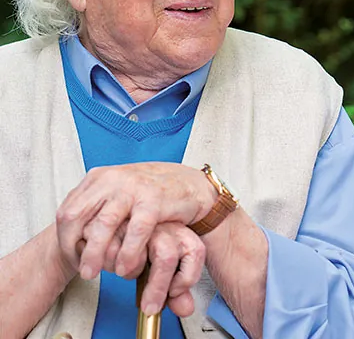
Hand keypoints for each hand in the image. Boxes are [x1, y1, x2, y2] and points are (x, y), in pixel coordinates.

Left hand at [56, 162, 215, 280]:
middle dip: (75, 249)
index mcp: (100, 177)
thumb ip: (96, 205)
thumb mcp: (118, 191)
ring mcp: (133, 187)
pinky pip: (135, 231)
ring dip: (96, 254)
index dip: (64, 239)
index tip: (72, 258)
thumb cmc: (152, 192)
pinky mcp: (154, 199)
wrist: (191, 184)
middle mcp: (113, 179)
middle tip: (82, 271)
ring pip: (104, 225)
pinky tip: (125, 268)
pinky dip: (128, 253)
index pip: (68, 211)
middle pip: (78, 217)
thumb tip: (69, 231)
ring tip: (97, 274)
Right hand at [97, 221, 204, 315]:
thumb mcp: (164, 269)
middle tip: (148, 306)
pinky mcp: (116, 222)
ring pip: (139, 255)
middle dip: (157, 287)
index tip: (173, 292)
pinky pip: (112, 251)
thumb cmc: (143, 249)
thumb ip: (176, 290)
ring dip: (130, 273)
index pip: (196, 251)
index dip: (186, 277)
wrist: (114, 227)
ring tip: (125, 273)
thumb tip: (186, 309)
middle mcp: (164, 225)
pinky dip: (110, 264)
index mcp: (182, 233)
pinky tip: (111, 262)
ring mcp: (140, 223)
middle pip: (167, 257)